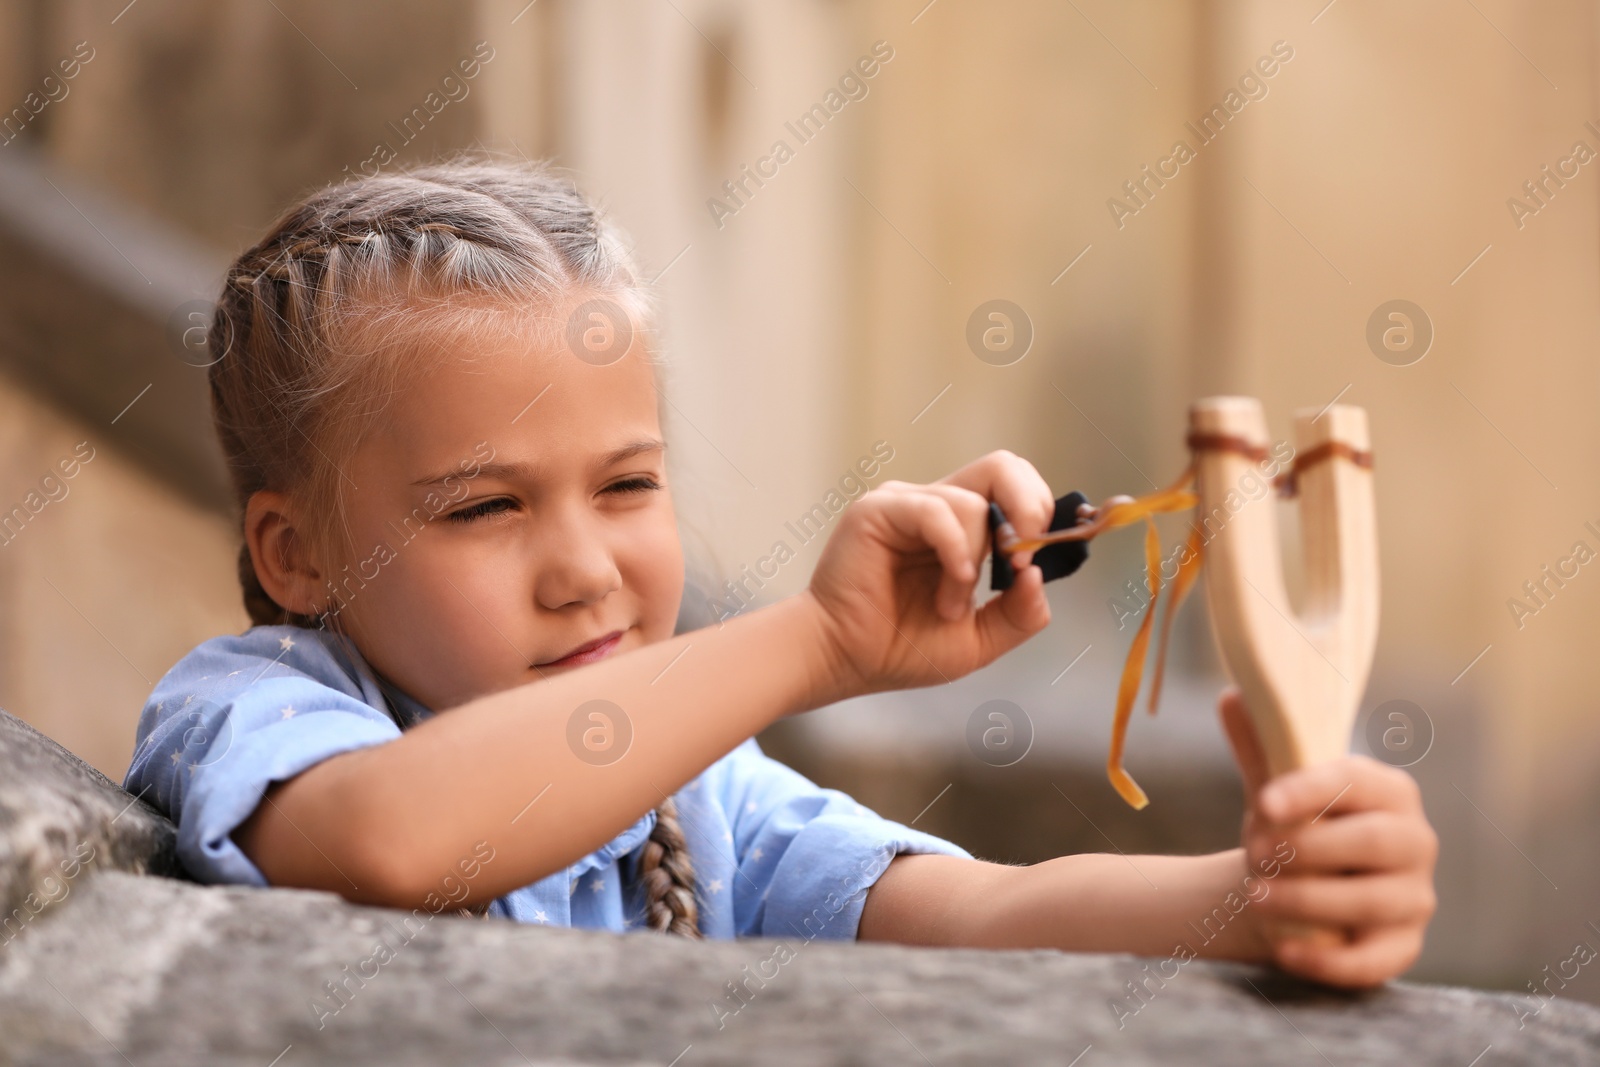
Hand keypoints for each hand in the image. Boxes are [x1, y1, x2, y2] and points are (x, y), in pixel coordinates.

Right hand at [805, 450, 1054, 701]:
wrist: (846, 660)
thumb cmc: (900, 648)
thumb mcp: (979, 639)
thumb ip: (1019, 613)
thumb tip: (1038, 576)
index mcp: (963, 530)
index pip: (1016, 489)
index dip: (1041, 515)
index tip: (1040, 558)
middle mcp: (937, 508)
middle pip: (1004, 467)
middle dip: (1029, 508)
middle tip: (1020, 557)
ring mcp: (907, 505)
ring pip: (973, 502)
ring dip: (974, 563)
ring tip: (950, 605)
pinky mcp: (879, 509)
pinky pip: (936, 511)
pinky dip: (955, 553)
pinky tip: (948, 591)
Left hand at [1218, 688, 1438, 987]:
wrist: (1292, 890)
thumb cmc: (1291, 829)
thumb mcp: (1273, 788)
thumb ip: (1260, 747)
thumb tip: (1234, 695)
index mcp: (1388, 791)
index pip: (1357, 782)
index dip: (1311, 790)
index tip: (1263, 802)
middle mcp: (1414, 841)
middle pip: (1374, 842)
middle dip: (1307, 849)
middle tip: (1252, 853)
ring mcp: (1415, 897)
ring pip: (1371, 901)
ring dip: (1307, 900)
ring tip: (1254, 896)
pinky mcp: (1402, 948)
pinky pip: (1374, 960)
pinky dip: (1327, 960)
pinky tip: (1283, 950)